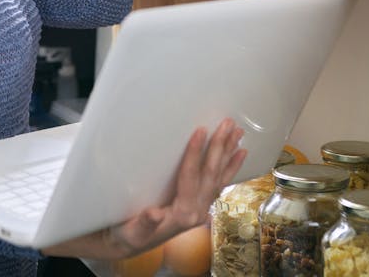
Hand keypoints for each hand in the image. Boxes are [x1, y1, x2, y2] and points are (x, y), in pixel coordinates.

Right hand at [42, 118, 246, 259]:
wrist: (133, 245)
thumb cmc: (129, 235)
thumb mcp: (131, 231)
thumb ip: (144, 223)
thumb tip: (153, 214)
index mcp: (182, 214)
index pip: (190, 177)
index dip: (194, 154)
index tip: (200, 131)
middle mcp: (196, 211)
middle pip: (211, 174)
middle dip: (219, 147)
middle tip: (227, 124)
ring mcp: (201, 208)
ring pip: (219, 177)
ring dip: (228, 153)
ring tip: (238, 133)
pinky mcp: (200, 204)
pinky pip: (219, 183)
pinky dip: (230, 167)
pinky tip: (239, 154)